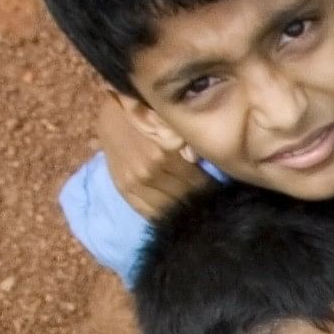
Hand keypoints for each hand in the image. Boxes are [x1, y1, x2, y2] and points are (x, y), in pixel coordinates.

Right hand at [97, 95, 207, 219]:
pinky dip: (162, 216)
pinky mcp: (123, 189)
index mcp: (165, 155)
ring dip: (183, 210)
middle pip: (185, 198)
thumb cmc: (148, 117)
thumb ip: (190, 145)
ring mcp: (134, 183)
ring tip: (193, 210)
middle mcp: (149, 172)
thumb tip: (207, 166)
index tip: (220, 193)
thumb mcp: (172, 125)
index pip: (199, 184)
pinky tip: (173, 216)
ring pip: (168, 209)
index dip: (212, 190)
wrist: (112, 116)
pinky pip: (147, 212)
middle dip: (199, 201)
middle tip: (209, 203)